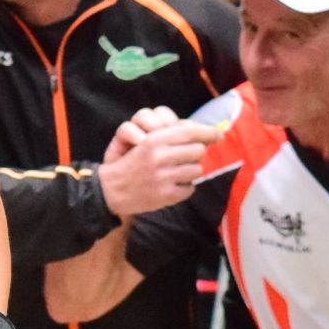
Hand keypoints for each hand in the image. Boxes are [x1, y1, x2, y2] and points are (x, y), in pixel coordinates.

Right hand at [97, 116, 213, 217]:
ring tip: (179, 172)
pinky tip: (174, 186)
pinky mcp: (165, 196)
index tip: (218, 134)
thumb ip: (169, 135)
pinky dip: (185, 188)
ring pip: (197, 170)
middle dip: (196, 153)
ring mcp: (163, 178)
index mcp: (154, 141)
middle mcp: (159, 157)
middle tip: (187, 157)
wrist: (110, 190)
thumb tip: (201, 134)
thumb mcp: (145, 142)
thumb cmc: (131, 163)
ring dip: (192, 171)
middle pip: (198, 151)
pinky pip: (190, 189)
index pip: (189, 132)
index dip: (208, 132)